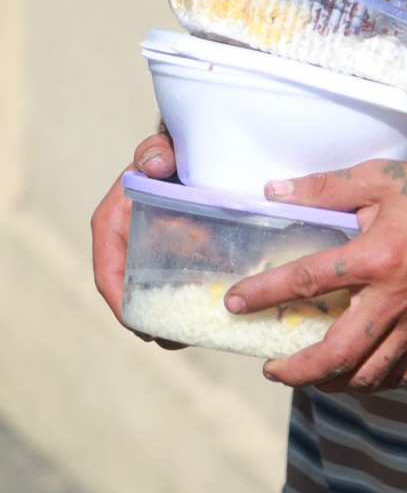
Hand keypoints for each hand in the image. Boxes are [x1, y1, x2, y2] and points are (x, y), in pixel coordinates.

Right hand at [91, 130, 183, 348]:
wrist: (188, 153)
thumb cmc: (169, 154)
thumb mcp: (160, 152)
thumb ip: (155, 153)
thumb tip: (155, 166)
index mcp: (112, 224)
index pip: (108, 271)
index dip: (120, 302)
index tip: (140, 327)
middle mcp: (126, 245)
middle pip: (130, 292)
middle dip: (148, 320)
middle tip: (175, 340)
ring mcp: (148, 254)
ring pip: (154, 293)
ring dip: (170, 317)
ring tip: (194, 336)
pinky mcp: (172, 257)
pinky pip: (176, 283)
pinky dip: (189, 299)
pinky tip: (212, 312)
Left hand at [225, 160, 406, 391]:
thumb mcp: (380, 178)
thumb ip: (325, 187)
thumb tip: (273, 191)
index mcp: (375, 258)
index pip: (308, 282)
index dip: (265, 294)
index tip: (235, 303)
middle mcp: (392, 299)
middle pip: (338, 354)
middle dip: (297, 370)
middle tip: (269, 367)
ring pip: (368, 373)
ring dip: (330, 383)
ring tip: (304, 374)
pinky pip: (400, 372)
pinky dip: (372, 382)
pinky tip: (353, 374)